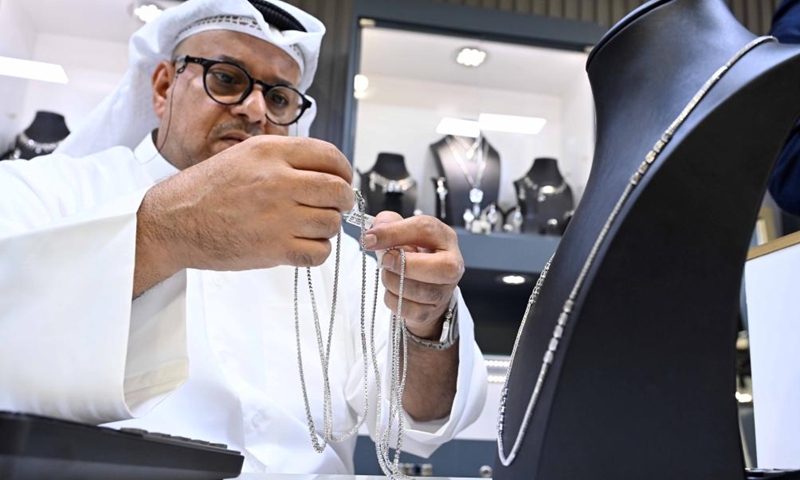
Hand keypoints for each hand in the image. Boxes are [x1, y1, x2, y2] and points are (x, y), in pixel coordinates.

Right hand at [137, 136, 353, 274]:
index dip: (343, 170)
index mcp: (271, 153)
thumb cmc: (207, 190)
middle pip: (338, 190)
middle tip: (333, 206)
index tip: (341, 180)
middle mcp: (278, 181)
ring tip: (309, 226)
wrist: (173, 223)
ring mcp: (278, 216)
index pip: (330, 156)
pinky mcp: (274, 249)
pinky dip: (317, 250)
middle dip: (342, 199)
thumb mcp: (244, 155)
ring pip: (331, 222)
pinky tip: (302, 244)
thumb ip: (285, 158)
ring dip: (326, 226)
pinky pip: (319, 252)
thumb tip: (326, 169)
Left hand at [364, 212, 463, 338]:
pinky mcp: (432, 311)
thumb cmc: (412, 252)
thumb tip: (373, 235)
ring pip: (421, 291)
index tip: (370, 239)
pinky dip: (393, 300)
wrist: (422, 281)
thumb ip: (387, 224)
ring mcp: (445, 291)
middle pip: (442, 267)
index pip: (425, 229)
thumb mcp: (401, 230)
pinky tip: (393, 290)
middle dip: (406, 265)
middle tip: (385, 261)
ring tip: (388, 273)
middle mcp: (451, 264)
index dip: (394, 233)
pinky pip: (410, 310)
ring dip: (393, 282)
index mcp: (444, 237)